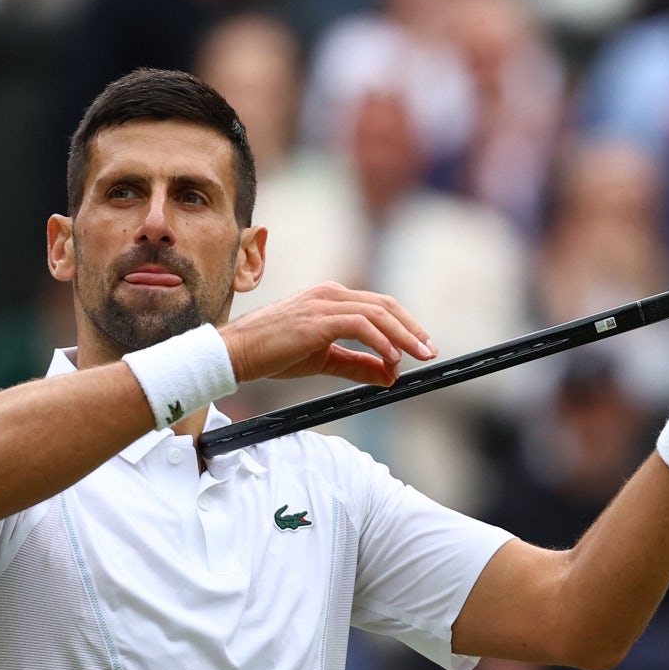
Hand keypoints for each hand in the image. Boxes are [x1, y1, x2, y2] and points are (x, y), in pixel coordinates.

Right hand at [220, 281, 437, 384]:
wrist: (238, 353)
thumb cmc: (276, 354)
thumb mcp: (325, 360)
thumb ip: (358, 365)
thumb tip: (391, 376)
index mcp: (332, 298)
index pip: (379, 306)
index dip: (406, 325)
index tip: (422, 346)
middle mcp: (331, 294)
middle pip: (385, 305)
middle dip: (412, 329)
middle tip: (430, 351)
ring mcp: (324, 303)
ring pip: (377, 313)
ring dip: (403, 336)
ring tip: (418, 356)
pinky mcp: (318, 319)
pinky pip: (360, 326)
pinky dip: (381, 341)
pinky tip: (392, 357)